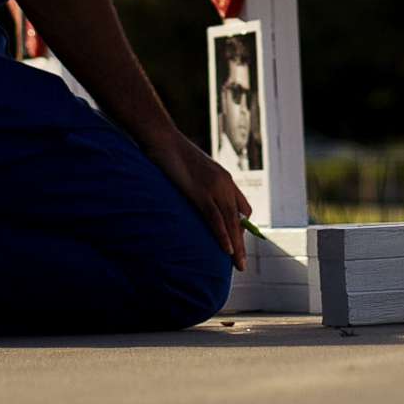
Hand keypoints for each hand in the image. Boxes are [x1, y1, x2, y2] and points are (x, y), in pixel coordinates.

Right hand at [142, 128, 252, 271]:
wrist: (162, 138)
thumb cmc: (172, 153)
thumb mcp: (192, 170)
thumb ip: (199, 184)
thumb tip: (195, 197)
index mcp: (224, 178)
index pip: (241, 207)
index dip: (240, 227)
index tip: (237, 243)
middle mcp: (224, 183)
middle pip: (238, 220)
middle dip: (241, 243)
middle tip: (241, 264)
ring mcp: (214, 187)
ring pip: (230, 222)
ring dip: (235, 246)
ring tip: (238, 264)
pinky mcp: (202, 192)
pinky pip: (216, 219)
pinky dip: (222, 236)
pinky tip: (226, 250)